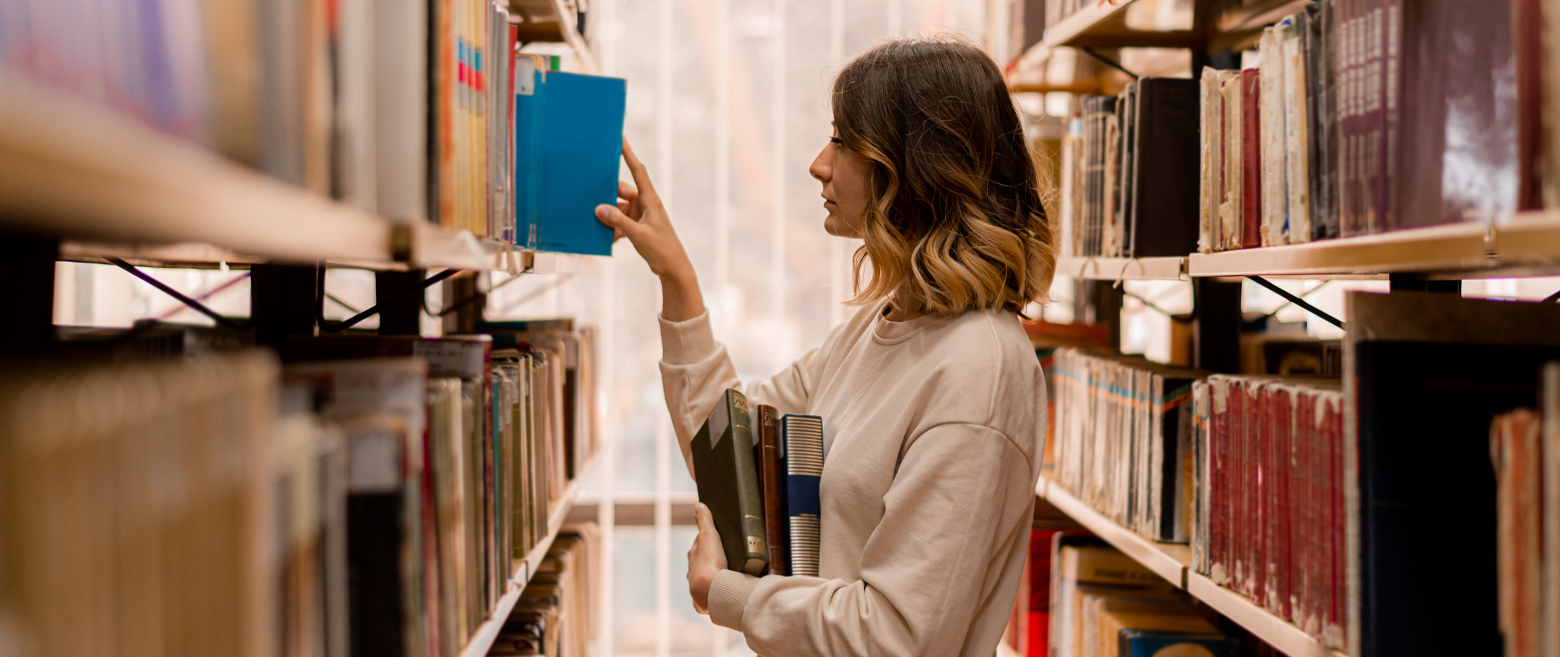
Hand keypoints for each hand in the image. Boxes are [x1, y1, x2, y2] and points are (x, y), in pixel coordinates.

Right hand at [596, 138, 704, 320]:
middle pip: (621, 191)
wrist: (673, 268)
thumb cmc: (662, 249)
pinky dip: (612, 228)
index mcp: (650, 199)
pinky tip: (603, 237)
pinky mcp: (637, 226)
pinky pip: (619, 222)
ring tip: (591, 217)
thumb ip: (618, 221)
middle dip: (606, 193)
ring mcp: (641, 215)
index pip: (637, 170)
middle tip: (588, 188)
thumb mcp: (638, 235)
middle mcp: (645, 204)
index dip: (628, 154)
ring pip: (617, 208)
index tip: (620, 138)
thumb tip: (599, 208)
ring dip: (607, 215)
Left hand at [687, 503, 727, 613]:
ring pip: (704, 581)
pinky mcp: (704, 603)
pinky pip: (709, 597)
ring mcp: (697, 589)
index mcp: (693, 557)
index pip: (699, 545)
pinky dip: (715, 594)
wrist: (712, 592)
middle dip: (710, 560)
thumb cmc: (711, 562)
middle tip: (725, 557)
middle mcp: (692, 573)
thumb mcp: (709, 536)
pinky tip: (722, 594)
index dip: (708, 541)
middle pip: (701, 563)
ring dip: (713, 578)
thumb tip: (698, 505)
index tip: (716, 539)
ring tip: (726, 576)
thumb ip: (704, 521)